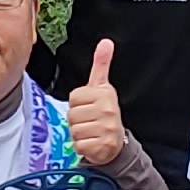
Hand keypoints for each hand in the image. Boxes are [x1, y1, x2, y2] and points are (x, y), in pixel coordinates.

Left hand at [66, 41, 127, 166]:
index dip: (77, 105)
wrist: (117, 143)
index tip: (89, 107)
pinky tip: (92, 143)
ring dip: (79, 135)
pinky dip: (82, 147)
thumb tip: (106, 42)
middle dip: (77, 121)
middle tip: (90, 122)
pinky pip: (79, 145)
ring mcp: (107, 128)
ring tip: (91, 132)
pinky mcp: (103, 146)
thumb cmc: (104, 113)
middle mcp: (108, 110)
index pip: (74, 98)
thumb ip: (101, 65)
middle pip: (72, 115)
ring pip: (74, 130)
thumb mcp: (102, 87)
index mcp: (105, 93)